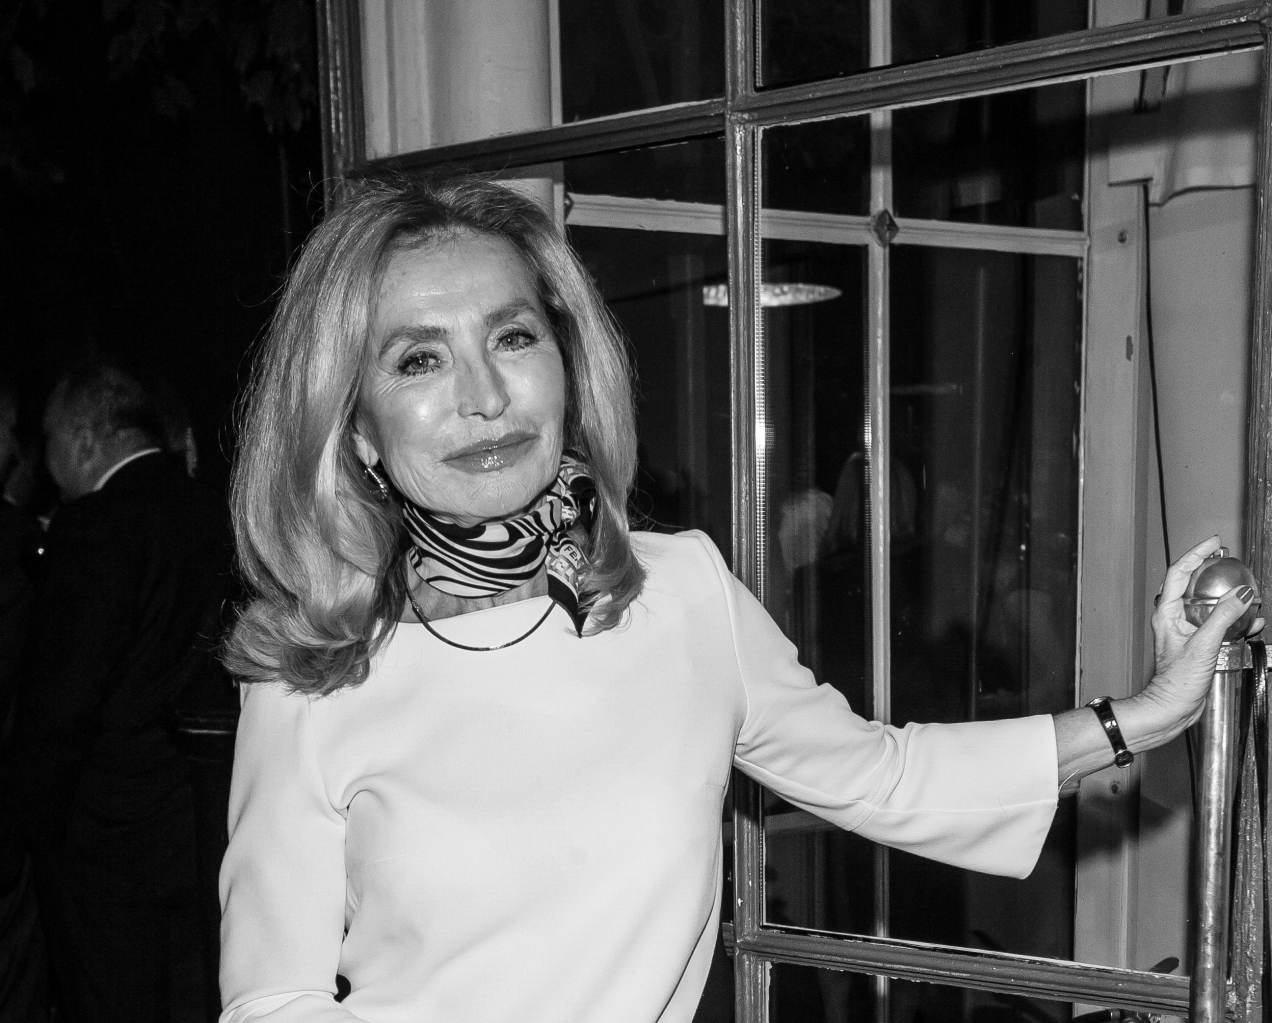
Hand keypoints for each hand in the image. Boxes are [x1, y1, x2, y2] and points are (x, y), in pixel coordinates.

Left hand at [1137, 536, 1262, 743]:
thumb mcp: (1204, 645)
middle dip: (1214, 572)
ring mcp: (1186, 631)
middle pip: (1194, 585)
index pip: (1178, 573)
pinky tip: (1253, 621)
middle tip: (1231, 560)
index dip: (1195, 554)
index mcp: (1167, 613)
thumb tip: (1241, 594)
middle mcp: (1174, 618)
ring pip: (1210, 606)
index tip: (1214, 543)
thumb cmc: (1178, 681)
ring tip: (1249, 593)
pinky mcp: (1198, 644)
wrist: (1173, 707)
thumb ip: (1223, 617)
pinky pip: (1218, 624)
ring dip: (1230, 599)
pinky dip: (1236, 620)